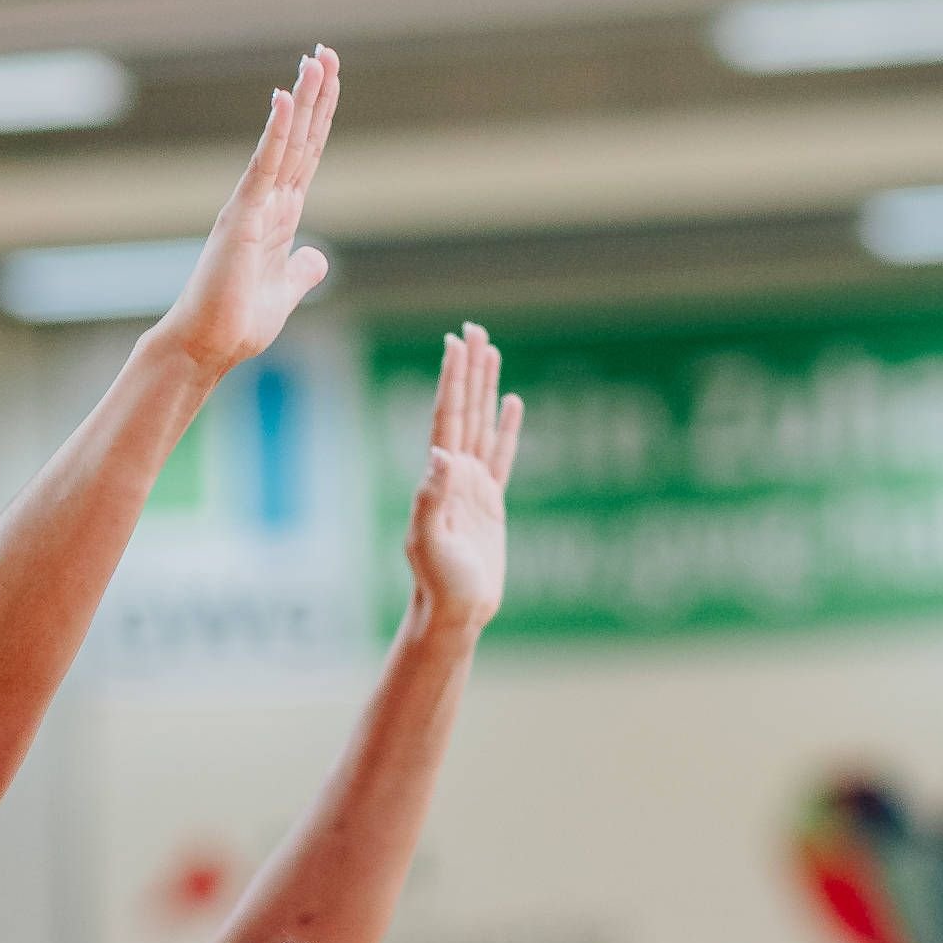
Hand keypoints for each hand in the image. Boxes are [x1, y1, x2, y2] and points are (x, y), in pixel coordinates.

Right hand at [156, 49, 339, 384]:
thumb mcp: (286, 294)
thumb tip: (318, 258)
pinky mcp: (241, 216)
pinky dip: (276, 131)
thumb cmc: (238, 323)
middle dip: (315, 95)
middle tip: (326, 51)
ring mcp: (253, 205)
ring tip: (315, 59)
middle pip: (300, 139)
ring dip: (302, 100)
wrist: (208, 346)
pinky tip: (286, 97)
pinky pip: (264, 166)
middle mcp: (267, 202)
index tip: (330, 81)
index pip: (307, 156)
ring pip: (285, 142)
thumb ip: (303, 271)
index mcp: (280, 217)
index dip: (320, 119)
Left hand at [404, 321, 518, 640]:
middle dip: (469, 369)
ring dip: (486, 388)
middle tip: (473, 329)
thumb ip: (432, 499)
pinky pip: (502, 455)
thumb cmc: (440, 583)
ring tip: (490, 351)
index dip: (452, 380)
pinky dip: (507, 427)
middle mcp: (454, 474)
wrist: (454, 613)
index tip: (455, 343)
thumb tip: (441, 455)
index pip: (447, 417)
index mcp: (440, 477)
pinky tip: (512, 402)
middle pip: (464, 410)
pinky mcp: (491, 503)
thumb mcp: (431, 542)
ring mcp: (473, 486)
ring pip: (482, 424)